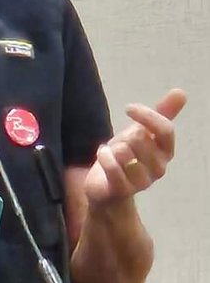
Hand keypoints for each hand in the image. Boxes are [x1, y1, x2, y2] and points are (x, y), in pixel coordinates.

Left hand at [82, 87, 186, 209]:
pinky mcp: (123, 191)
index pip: (165, 130)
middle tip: (119, 145)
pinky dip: (103, 156)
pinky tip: (102, 154)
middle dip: (123, 137)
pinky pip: (113, 167)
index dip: (147, 115)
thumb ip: (161, 113)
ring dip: (111, 148)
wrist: (106, 187)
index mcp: (166, 152)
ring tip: (111, 154)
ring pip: (124, 151)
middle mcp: (159, 168)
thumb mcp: (142, 131)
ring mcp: (142, 182)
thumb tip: (180, 92)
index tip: (129, 108)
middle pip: (140, 138)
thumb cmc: (126, 157)